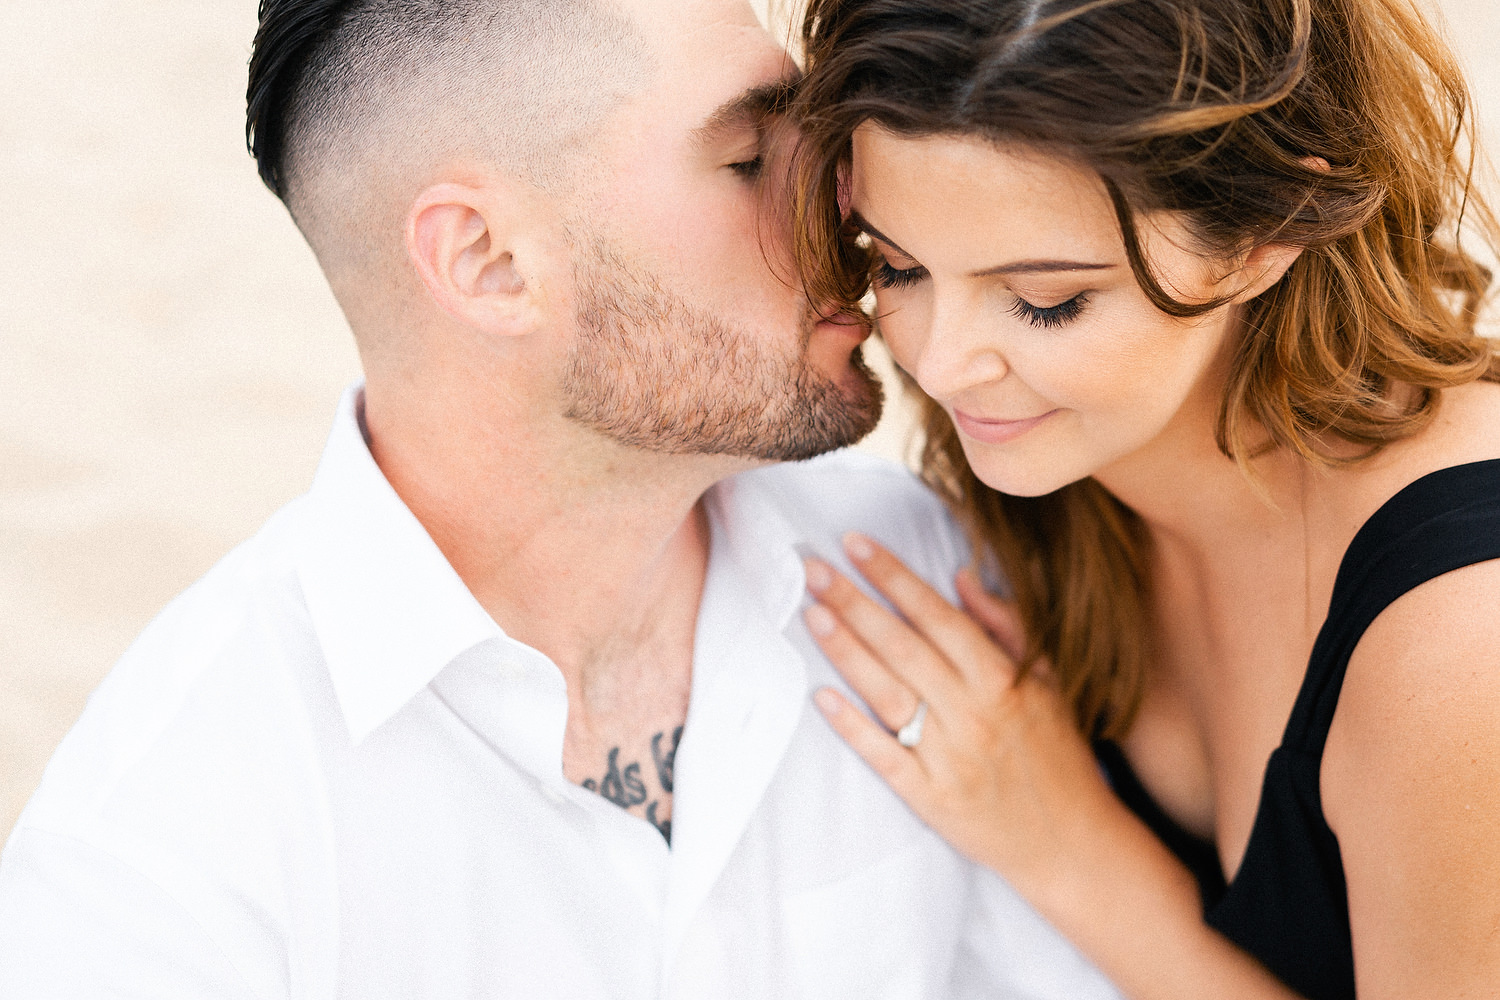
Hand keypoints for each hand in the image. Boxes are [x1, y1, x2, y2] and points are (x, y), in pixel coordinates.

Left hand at [804, 532, 1120, 897]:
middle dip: (854, 601)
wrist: (1071, 842)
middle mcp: (973, 713)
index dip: (893, 576)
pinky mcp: (931, 798)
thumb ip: (1006, 625)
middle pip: (902, 646)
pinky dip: (852, 725)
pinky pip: (883, 756)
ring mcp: (949, 757)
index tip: (855, 544)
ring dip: (846, 650)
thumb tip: (961, 577)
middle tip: (811, 568)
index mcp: (1002, 679)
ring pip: (887, 693)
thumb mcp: (1048, 681)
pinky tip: (821, 696)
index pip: (936, 614)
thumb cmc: (1058, 753)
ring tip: (812, 613)